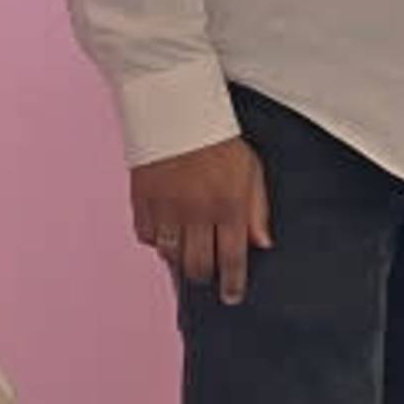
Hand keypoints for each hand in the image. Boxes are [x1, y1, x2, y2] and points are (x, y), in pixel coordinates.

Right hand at [132, 134, 275, 302]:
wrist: (177, 106)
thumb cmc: (218, 137)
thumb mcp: (250, 169)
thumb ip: (257, 209)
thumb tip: (262, 244)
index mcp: (228, 205)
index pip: (232, 259)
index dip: (232, 284)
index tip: (232, 297)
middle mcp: (196, 211)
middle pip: (197, 265)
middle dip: (204, 276)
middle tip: (207, 273)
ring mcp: (166, 207)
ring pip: (170, 255)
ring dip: (179, 258)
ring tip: (186, 251)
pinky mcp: (141, 198)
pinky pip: (145, 236)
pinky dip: (154, 240)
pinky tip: (164, 231)